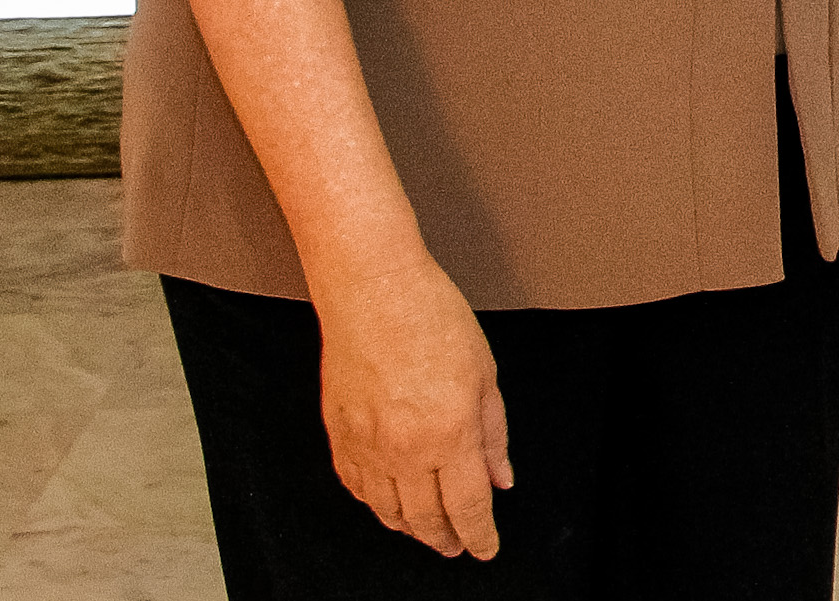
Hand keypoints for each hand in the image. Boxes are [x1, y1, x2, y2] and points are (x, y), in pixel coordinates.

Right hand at [315, 253, 511, 558]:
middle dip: (446, 539)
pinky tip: (387, 502)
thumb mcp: (485, 373)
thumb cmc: (432, 317)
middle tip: (458, 545)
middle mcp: (405, 449)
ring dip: (410, 528)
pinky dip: (374, 503)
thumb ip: (493, 434)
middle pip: (426, 519)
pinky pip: (356, 487)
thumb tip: (500, 477)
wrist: (373, 289)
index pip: (467, 507)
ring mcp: (367, 445)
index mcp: (450, 434)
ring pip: (387, 511)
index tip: (485, 548)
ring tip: (427, 530)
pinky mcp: (339, 434)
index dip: (479, 536)